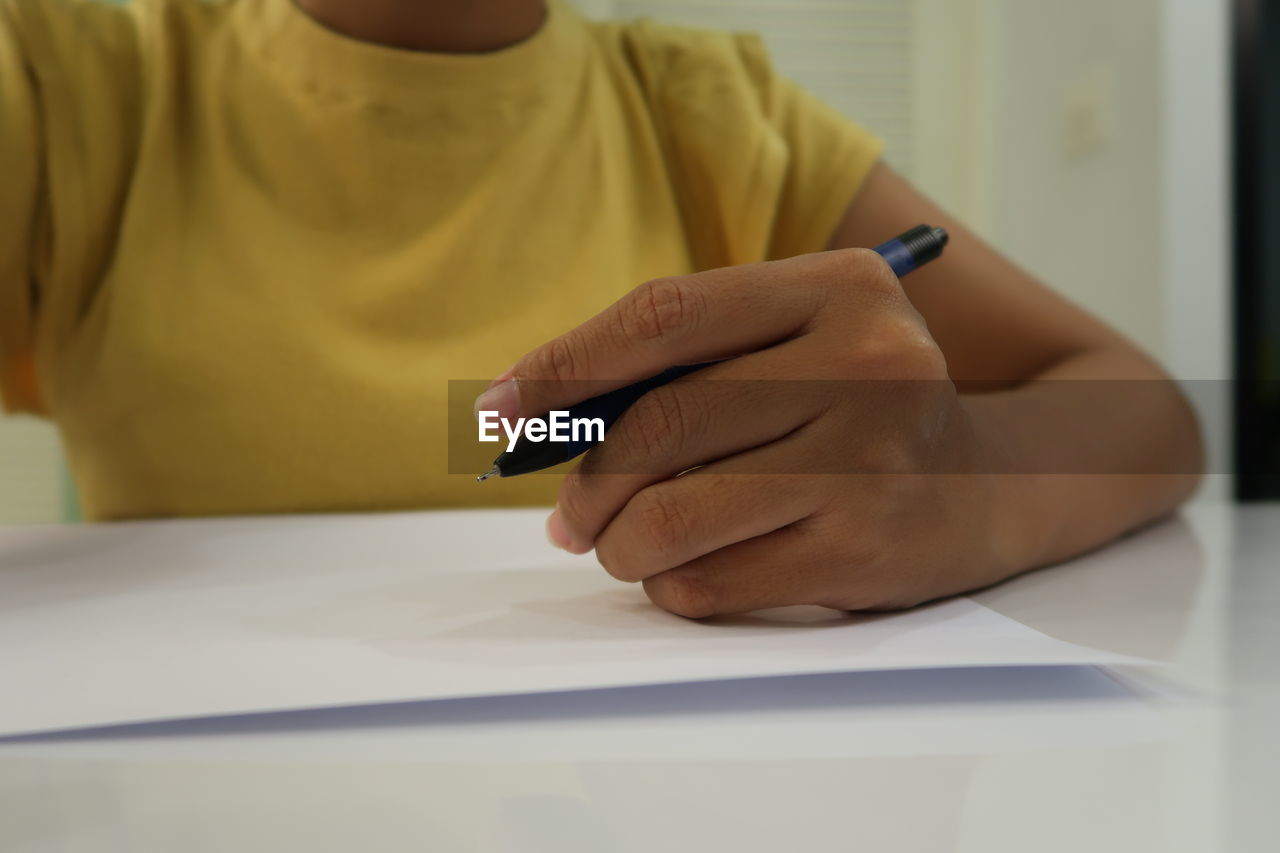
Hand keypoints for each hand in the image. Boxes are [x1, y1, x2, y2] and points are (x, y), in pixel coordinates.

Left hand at [476, 250, 1019, 616]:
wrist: (995, 484)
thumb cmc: (858, 409)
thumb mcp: (798, 345)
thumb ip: (688, 362)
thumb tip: (532, 410)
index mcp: (837, 288)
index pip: (663, 316)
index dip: (563, 365)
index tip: (497, 407)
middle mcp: (866, 363)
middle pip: (660, 423)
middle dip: (583, 482)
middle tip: (564, 517)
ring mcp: (870, 460)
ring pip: (672, 514)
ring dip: (618, 544)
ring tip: (621, 547)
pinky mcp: (865, 549)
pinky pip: (710, 581)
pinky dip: (670, 585)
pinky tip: (685, 573)